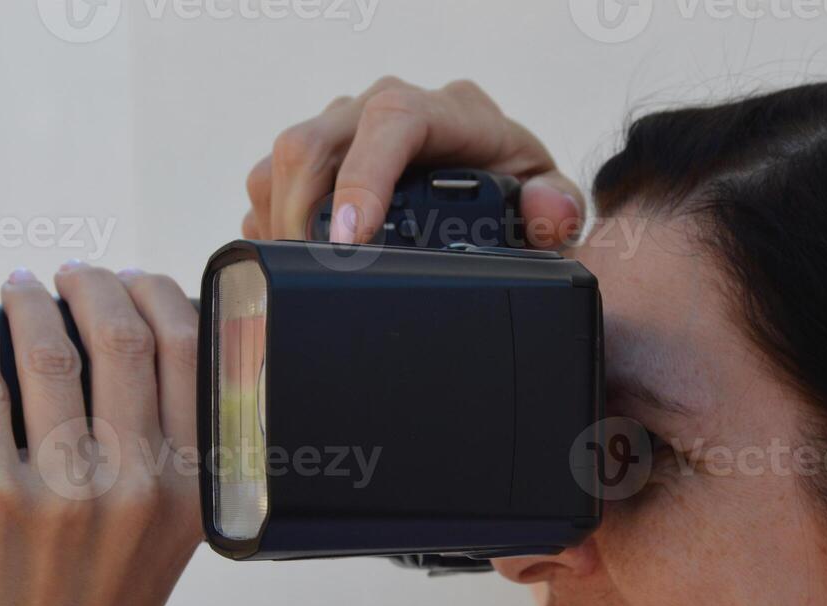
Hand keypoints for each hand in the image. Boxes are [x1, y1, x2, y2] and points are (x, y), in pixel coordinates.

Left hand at [0, 263, 199, 605]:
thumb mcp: (159, 561)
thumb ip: (162, 482)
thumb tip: (129, 393)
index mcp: (194, 496)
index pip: (197, 356)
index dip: (161, 297)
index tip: (132, 283)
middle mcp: (141, 485)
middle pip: (127, 335)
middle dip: (93, 285)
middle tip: (68, 277)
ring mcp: (64, 489)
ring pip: (52, 348)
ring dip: (28, 302)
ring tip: (15, 291)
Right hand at [242, 76, 584, 247]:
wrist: (497, 192)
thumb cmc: (517, 196)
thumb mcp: (548, 205)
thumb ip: (555, 210)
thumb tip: (546, 209)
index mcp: (453, 113)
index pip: (394, 118)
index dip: (364, 174)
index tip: (352, 236)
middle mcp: (392, 107)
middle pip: (317, 139)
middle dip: (306, 216)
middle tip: (318, 276)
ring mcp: (349, 127)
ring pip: (285, 159)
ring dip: (284, 221)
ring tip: (306, 272)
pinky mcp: (319, 153)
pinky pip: (271, 179)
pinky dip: (273, 222)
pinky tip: (297, 258)